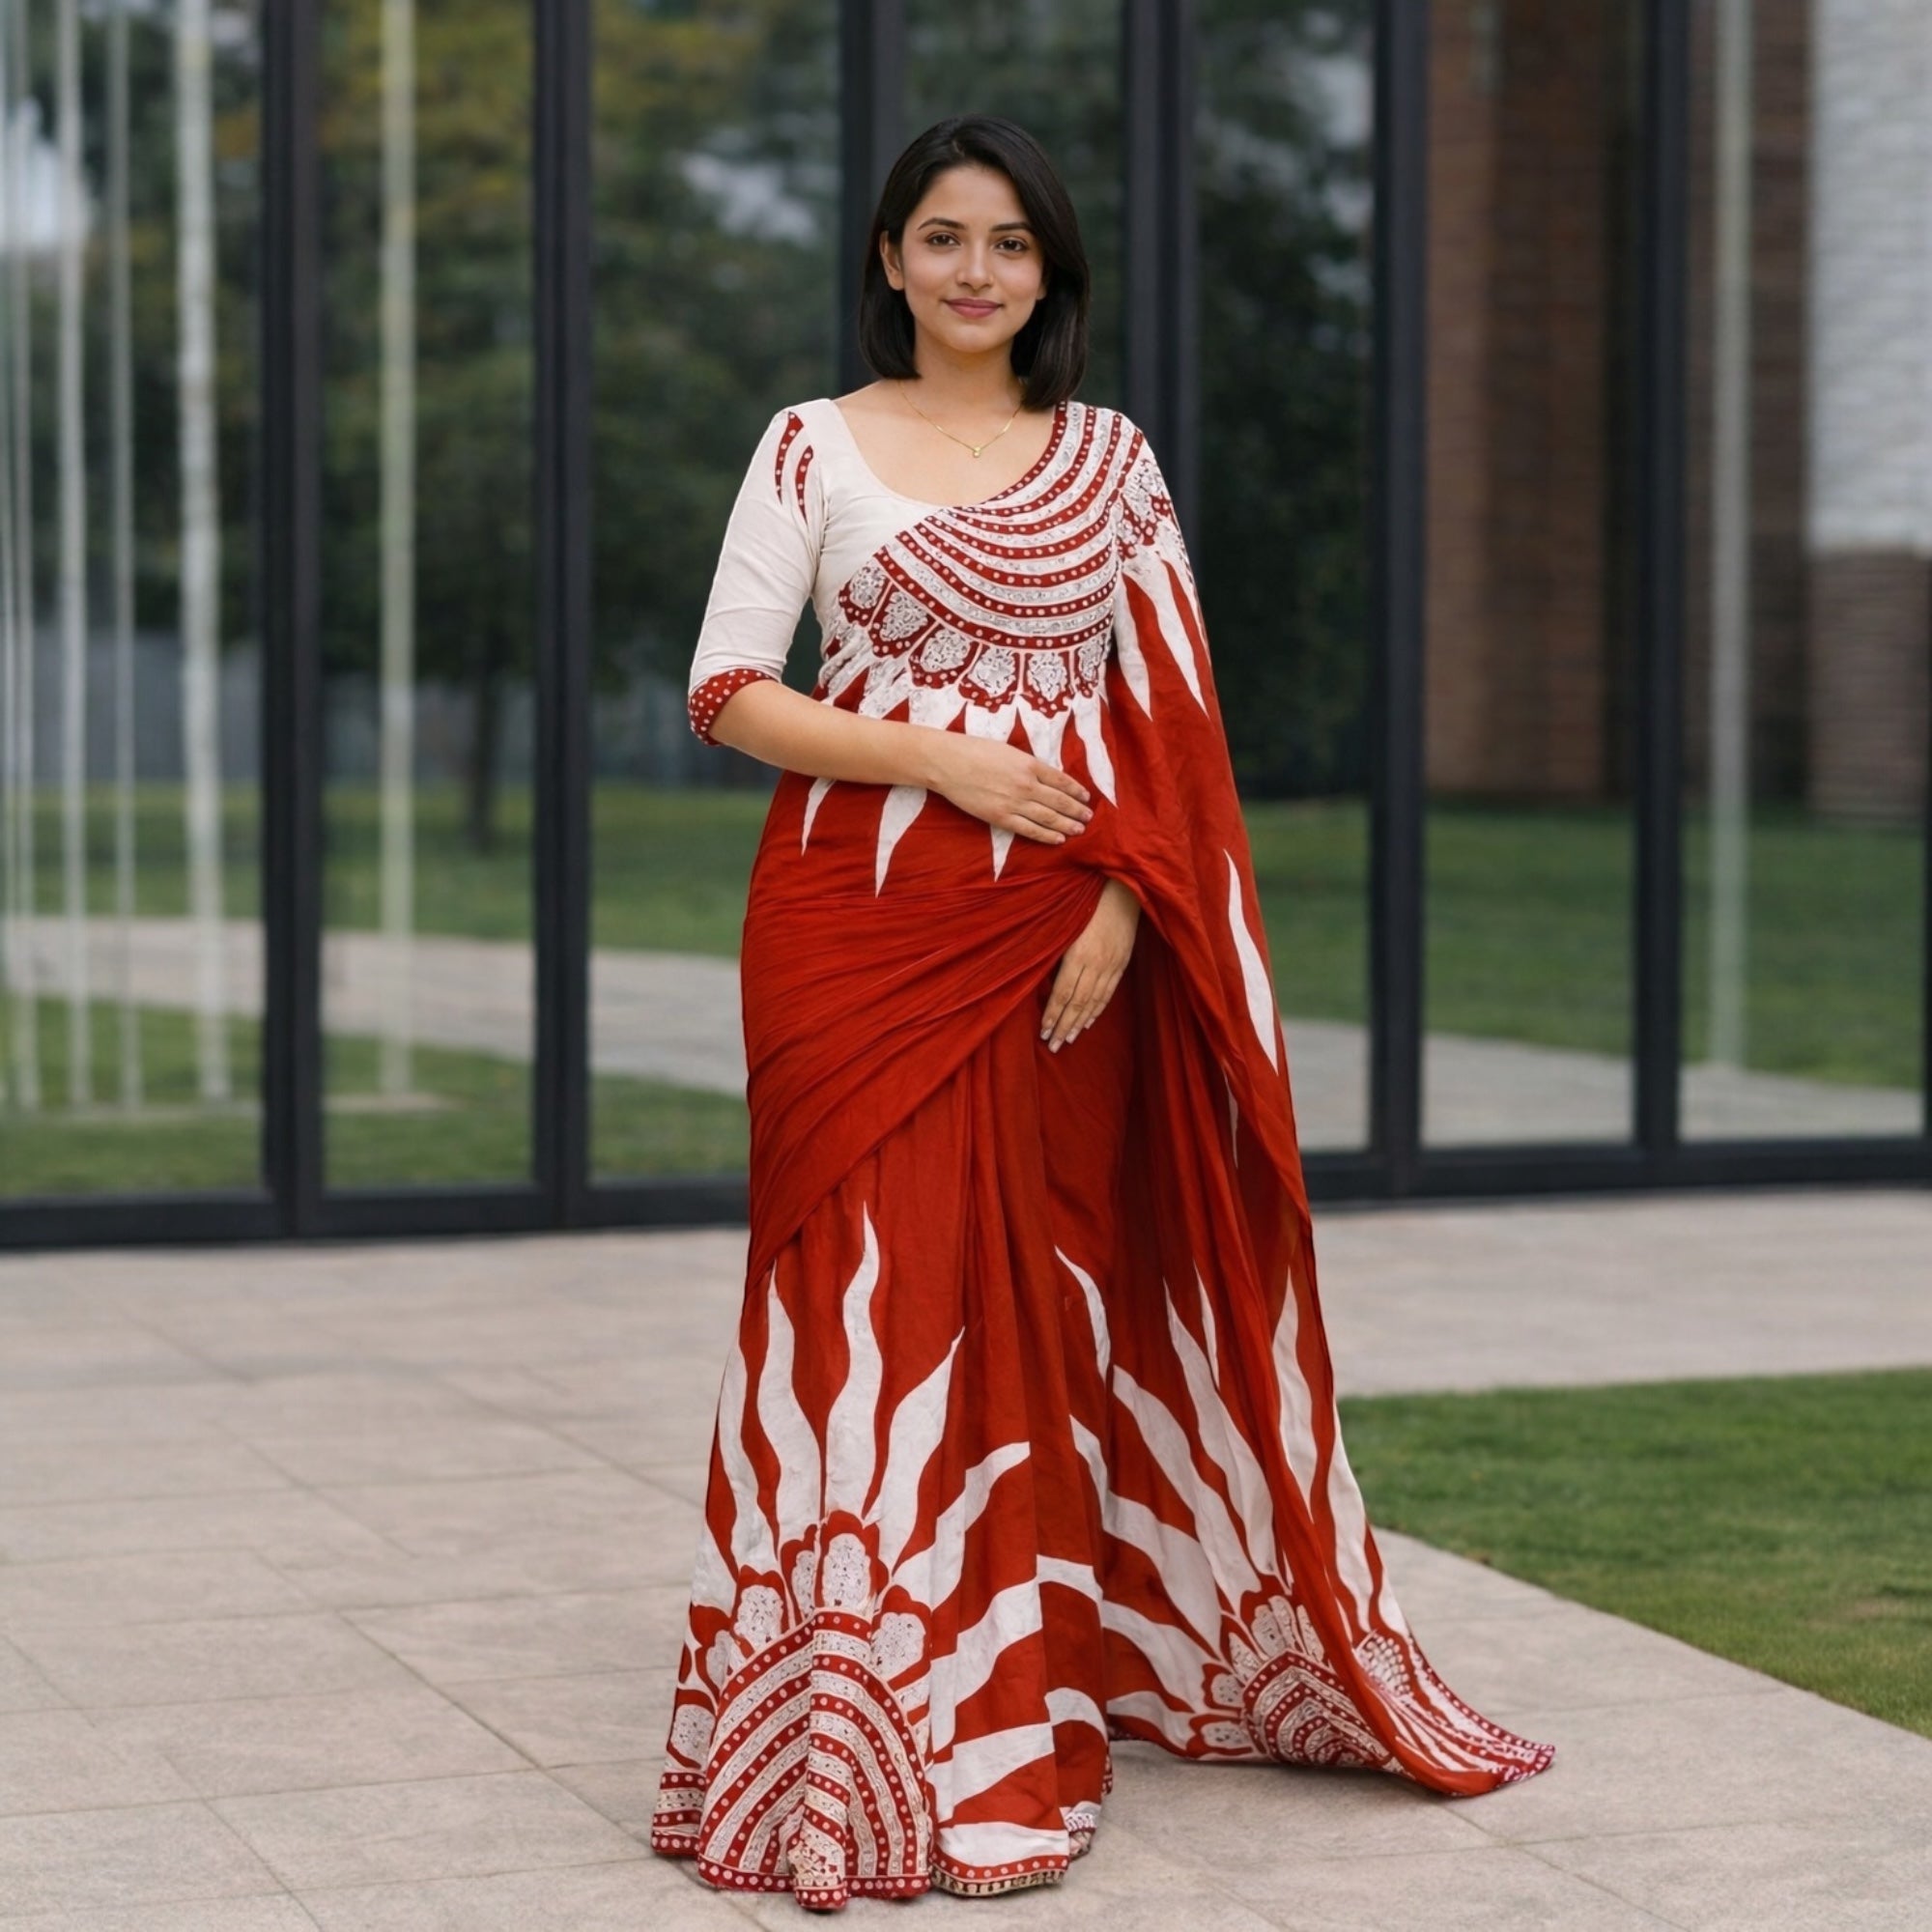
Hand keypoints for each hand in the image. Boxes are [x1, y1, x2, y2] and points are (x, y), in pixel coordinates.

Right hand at [922, 732, 1093, 843]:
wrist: (948, 762)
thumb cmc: (975, 750)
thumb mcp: (1008, 750)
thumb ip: (1028, 764)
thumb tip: (1046, 776)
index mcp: (1029, 764)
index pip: (1061, 780)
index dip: (1076, 791)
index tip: (1086, 797)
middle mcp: (1027, 784)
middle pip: (1059, 801)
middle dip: (1077, 810)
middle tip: (1089, 817)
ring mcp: (1014, 802)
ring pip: (1049, 817)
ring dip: (1067, 824)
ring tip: (1080, 829)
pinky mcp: (1001, 817)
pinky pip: (1029, 829)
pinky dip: (1046, 835)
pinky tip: (1059, 839)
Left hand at [1041, 877, 1140, 1050]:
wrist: (1122, 889)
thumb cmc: (1086, 901)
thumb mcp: (1065, 924)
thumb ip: (1056, 951)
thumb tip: (1042, 978)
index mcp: (1078, 954)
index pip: (1062, 994)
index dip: (1053, 1015)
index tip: (1044, 1032)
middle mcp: (1096, 964)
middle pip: (1077, 1003)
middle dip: (1063, 1026)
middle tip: (1053, 1045)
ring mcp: (1111, 965)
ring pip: (1093, 1001)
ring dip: (1079, 1022)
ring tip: (1068, 1038)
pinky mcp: (1122, 963)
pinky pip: (1109, 992)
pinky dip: (1098, 1009)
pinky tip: (1088, 1021)